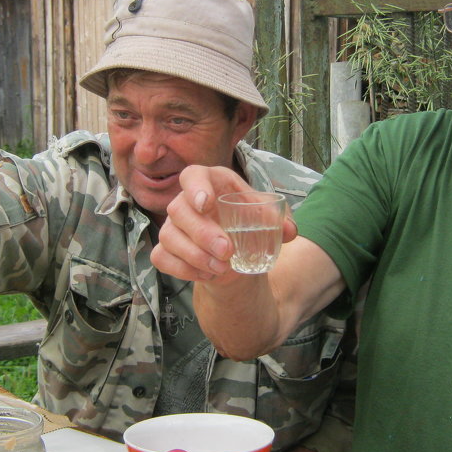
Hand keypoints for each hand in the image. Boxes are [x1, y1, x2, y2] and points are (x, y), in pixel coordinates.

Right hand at [152, 165, 296, 282]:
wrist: (234, 254)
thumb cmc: (246, 224)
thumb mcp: (265, 218)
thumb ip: (279, 221)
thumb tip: (289, 231)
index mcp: (209, 183)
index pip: (192, 176)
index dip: (195, 187)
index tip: (206, 203)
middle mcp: (185, 201)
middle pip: (179, 210)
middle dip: (202, 233)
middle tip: (227, 251)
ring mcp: (172, 226)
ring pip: (169, 237)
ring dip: (195, 256)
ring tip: (221, 269)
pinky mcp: (165, 249)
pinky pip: (162, 258)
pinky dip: (183, 269)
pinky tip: (206, 275)